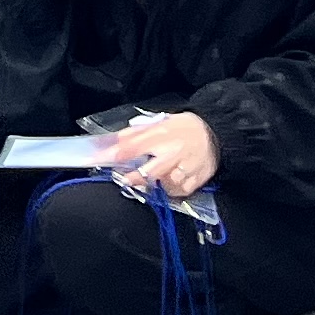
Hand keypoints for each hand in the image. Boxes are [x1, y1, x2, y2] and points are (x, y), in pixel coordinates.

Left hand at [103, 108, 218, 200]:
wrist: (215, 134)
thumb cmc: (184, 127)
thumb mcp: (158, 123)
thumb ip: (136, 133)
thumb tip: (114, 141)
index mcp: (160, 135)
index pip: (130, 147)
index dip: (112, 155)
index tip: (99, 159)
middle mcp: (171, 153)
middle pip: (146, 173)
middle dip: (132, 178)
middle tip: (125, 178)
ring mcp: (184, 169)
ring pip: (161, 185)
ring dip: (151, 183)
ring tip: (150, 177)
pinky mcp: (194, 181)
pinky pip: (176, 192)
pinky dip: (169, 189)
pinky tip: (167, 181)